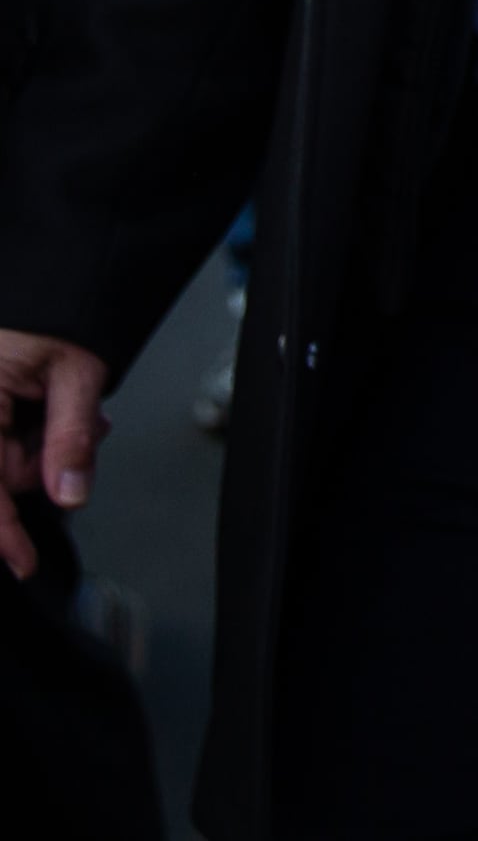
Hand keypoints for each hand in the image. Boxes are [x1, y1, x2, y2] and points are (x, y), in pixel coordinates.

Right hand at [0, 331, 112, 581]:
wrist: (40, 296)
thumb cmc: (52, 321)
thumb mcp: (77, 372)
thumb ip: (72, 437)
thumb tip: (70, 495)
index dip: (6, 533)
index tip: (23, 564)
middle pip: (5, 476)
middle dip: (46, 458)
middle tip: (86, 420)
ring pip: (5, 466)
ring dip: (38, 447)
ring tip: (60, 403)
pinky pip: (2, 453)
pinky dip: (24, 441)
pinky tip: (42, 414)